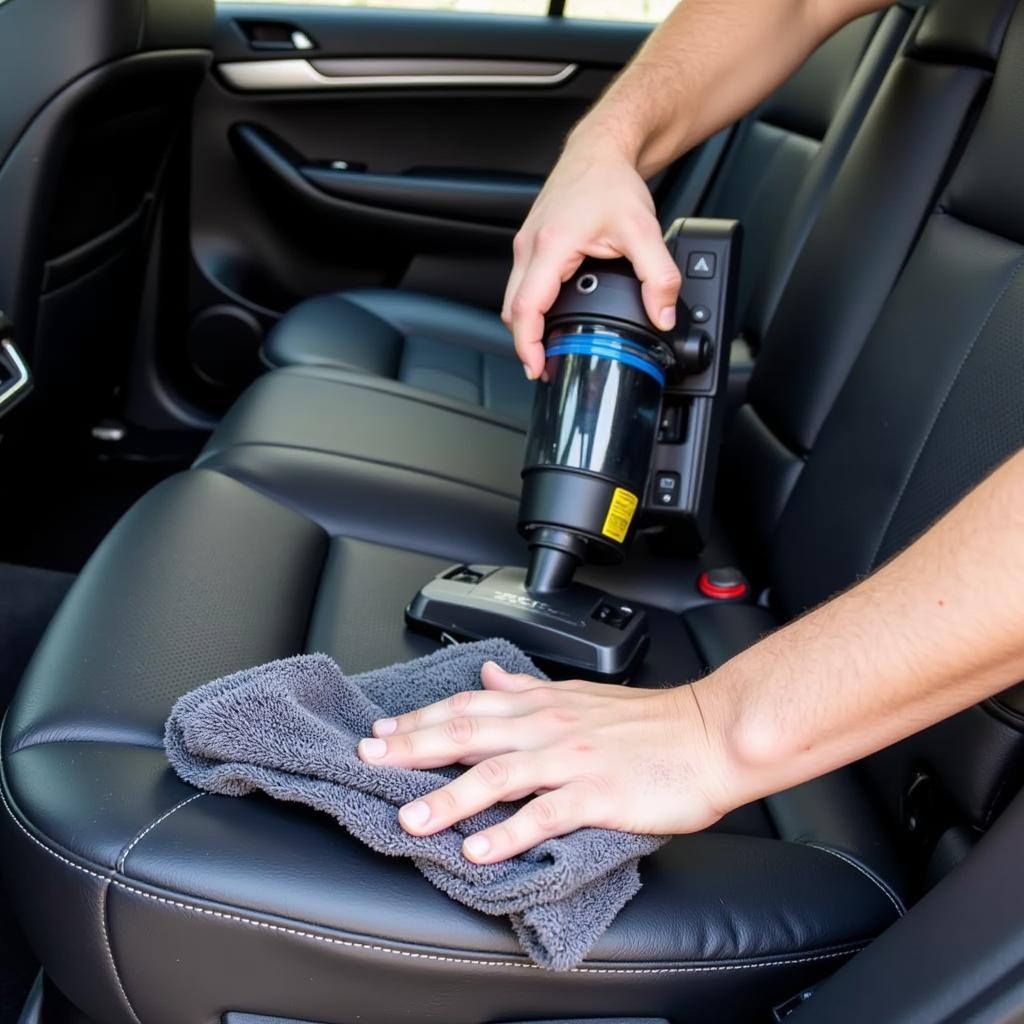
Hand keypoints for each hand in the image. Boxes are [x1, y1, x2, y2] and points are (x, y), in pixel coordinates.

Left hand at [357, 662, 734, 863]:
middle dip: (413, 748)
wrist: (709, 735)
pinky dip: (509, 832)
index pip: (468, 707)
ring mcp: (572, 759)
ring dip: (449, 797)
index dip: (420, 718)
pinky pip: (545, 814)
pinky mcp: (598, 792)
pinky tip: (480, 849)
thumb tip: (488, 675)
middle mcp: (548, 727)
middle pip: (468, 734)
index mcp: (543, 705)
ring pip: (497, 774)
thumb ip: (528, 688)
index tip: (381, 730)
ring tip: (411, 819)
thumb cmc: (650, 721)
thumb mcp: (580, 694)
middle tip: (369, 761)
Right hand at [504, 135, 682, 379]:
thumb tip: (664, 314)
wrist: (599, 149)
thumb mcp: (644, 230)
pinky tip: (548, 317)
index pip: (527, 308)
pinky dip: (529, 307)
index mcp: (551, 245)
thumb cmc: (611, 181)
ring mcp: (526, 244)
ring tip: (547, 349)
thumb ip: (659, 276)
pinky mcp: (530, 243)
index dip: (528, 344)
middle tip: (546, 368)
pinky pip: (520, 284)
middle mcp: (530, 246)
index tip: (537, 366)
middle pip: (513, 310)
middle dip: (525, 344)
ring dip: (526, 326)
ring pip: (513, 298)